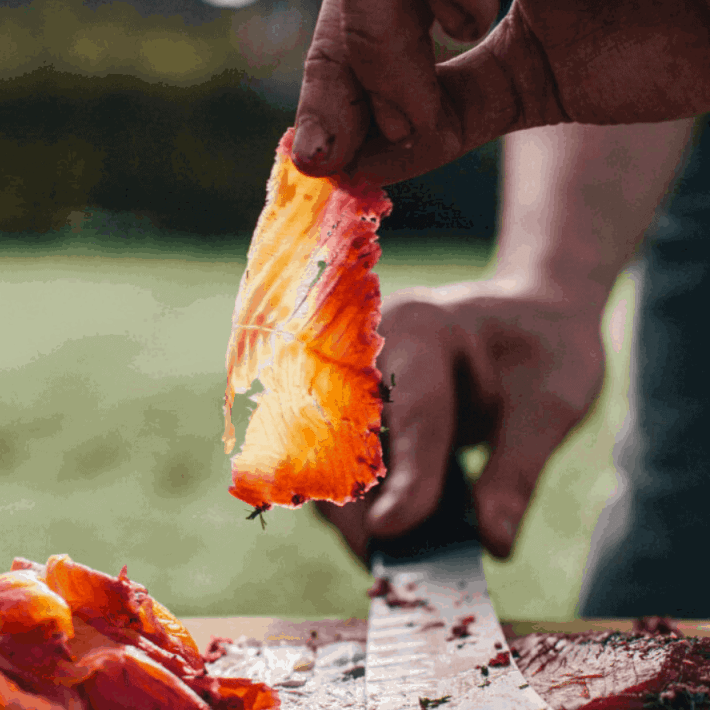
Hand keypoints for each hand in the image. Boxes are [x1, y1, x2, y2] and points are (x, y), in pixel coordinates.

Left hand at [292, 0, 709, 184]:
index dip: (331, 71)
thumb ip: (444, 115)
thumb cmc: (675, 34)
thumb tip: (352, 161)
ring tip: (420, 104)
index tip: (321, 153)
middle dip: (339, 62)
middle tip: (357, 144)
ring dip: (375, 34)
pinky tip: (471, 17)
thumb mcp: (530, 84)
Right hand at [316, 277, 605, 561]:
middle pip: (347, 431)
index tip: (392, 534)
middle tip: (387, 566)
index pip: (414, 411)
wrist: (529, 316)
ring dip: (352, 507)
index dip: (406, 477)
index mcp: (426, 327)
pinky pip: (340, 456)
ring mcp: (356, 370)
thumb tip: (492, 544)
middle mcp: (373, 344)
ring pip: (330, 450)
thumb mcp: (552, 404)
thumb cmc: (545, 349)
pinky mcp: (354, 401)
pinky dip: (359, 498)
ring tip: (392, 557)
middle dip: (357, 503)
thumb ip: (517, 470)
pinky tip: (390, 528)